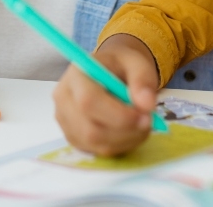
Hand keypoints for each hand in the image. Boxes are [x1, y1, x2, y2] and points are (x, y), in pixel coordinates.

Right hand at [53, 34, 159, 156]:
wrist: (108, 72)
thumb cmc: (121, 66)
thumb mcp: (136, 62)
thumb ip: (143, 79)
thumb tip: (146, 105)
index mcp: (76, 75)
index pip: (89, 101)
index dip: (118, 115)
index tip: (146, 117)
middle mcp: (64, 99)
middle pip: (90, 129)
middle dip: (125, 131)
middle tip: (148, 122)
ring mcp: (65, 121)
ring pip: (95, 143)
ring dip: (125, 140)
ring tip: (142, 125)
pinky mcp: (73, 137)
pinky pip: (96, 150)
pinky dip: (120, 146)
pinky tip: (130, 132)